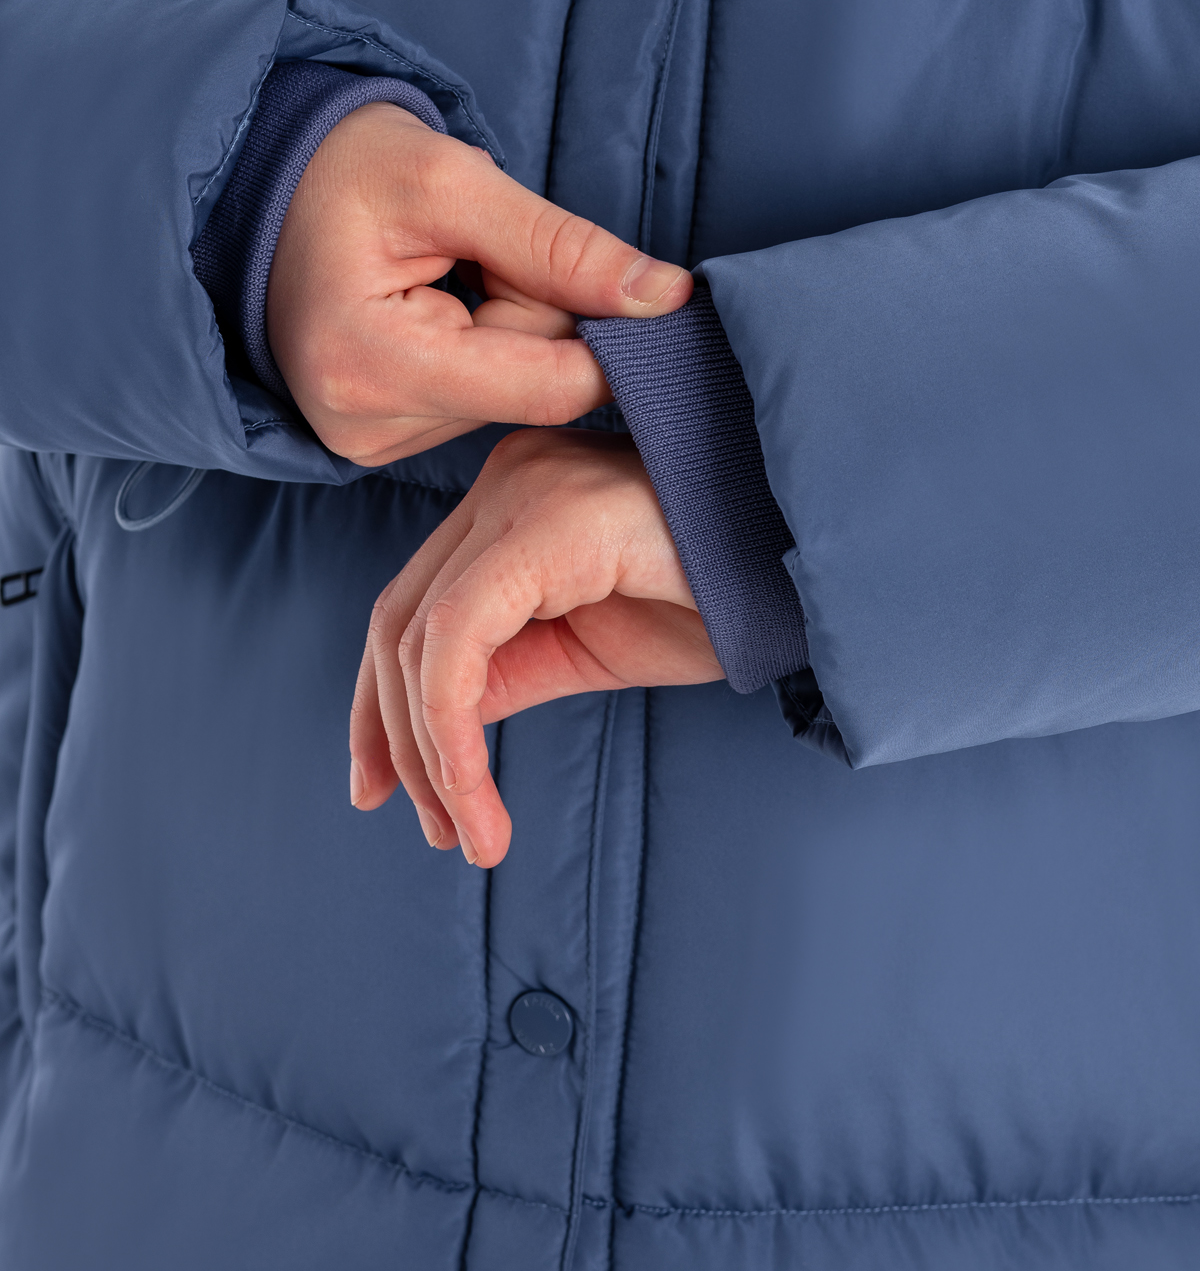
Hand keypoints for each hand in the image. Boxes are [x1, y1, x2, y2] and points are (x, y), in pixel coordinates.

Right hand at [266, 103, 690, 462]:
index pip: (547, 385)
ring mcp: (368, 442)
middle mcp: (364, 426)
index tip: (633, 285)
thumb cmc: (346, 169)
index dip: (608, 335)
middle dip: (537, 311)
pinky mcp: (381, 439)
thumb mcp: (455, 181)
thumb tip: (669, 299)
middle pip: (532, 388)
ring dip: (509, 327)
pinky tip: (437, 306)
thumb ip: (565, 246)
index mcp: (371, 364)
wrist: (261, 187)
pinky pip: (481, 399)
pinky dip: (483, 347)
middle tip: (479, 250)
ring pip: (513, 393)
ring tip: (445, 274)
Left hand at [348, 429, 722, 864]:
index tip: (381, 791)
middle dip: (393, 736)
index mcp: (515, 498)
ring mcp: (525, 489)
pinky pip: (458, 640)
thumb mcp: (591, 647)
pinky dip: (452, 736)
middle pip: (398, 617)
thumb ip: (505, 669)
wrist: (820, 574)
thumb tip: (428, 730)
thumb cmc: (724, 601)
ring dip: (429, 756)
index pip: (413, 604)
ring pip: (418, 635)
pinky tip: (480, 803)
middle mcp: (509, 478)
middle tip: (428, 829)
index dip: (380, 705)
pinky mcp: (549, 522)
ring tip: (470, 836)